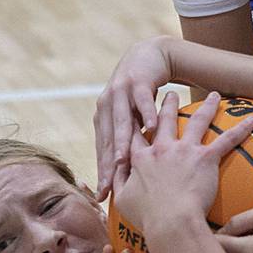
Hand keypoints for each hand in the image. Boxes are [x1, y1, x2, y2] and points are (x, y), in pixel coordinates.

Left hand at [95, 37, 174, 200]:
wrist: (149, 56)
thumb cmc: (140, 94)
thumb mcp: (132, 117)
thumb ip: (129, 140)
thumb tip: (129, 174)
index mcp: (104, 118)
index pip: (103, 151)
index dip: (102, 173)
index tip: (101, 196)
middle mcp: (107, 106)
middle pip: (108, 140)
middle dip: (108, 165)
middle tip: (108, 186)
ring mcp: (121, 92)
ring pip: (122, 120)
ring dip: (122, 140)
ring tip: (124, 161)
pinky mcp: (137, 81)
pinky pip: (143, 99)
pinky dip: (146, 112)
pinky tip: (151, 126)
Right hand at [114, 91, 252, 240]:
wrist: (170, 221)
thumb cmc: (147, 216)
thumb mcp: (123, 200)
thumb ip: (119, 184)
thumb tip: (113, 177)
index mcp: (140, 158)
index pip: (135, 133)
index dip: (135, 120)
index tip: (136, 109)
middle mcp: (162, 148)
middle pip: (164, 120)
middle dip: (167, 104)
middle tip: (171, 93)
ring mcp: (184, 150)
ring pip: (197, 121)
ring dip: (207, 106)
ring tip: (214, 94)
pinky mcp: (205, 158)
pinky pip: (227, 140)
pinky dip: (241, 129)